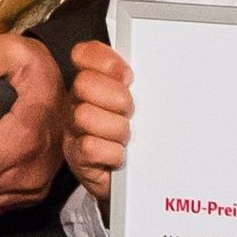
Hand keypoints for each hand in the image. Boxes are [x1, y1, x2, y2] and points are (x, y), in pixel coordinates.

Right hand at [66, 41, 133, 204]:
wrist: (135, 182)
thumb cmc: (139, 139)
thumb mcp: (143, 105)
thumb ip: (143, 84)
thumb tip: (162, 65)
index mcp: (94, 82)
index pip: (86, 54)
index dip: (106, 62)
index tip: (128, 76)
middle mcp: (78, 102)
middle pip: (84, 83)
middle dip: (116, 98)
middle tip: (130, 113)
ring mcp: (74, 130)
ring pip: (85, 115)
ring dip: (116, 129)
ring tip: (127, 138)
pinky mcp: (77, 158)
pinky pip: (90, 147)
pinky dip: (111, 152)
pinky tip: (121, 155)